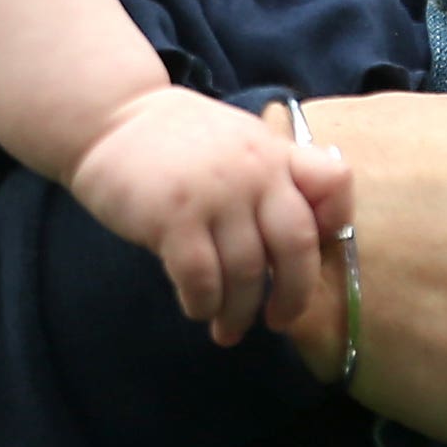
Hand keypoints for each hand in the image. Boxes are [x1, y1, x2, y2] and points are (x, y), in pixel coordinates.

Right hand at [67, 88, 352, 347]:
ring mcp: (217, 194)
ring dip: (238, 311)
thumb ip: (270, 175)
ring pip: (246, 272)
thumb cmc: (176, 139)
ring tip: (226, 329)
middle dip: (292, 295)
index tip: (318, 254)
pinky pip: (202, 277)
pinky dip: (204, 303)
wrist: (110, 117)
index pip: (334, 184)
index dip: (336, 223)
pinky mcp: (175, 217)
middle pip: (296, 245)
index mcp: (275, 153)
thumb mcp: (238, 142)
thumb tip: (295, 238)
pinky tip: (197, 308)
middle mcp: (255, 172)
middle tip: (278, 321)